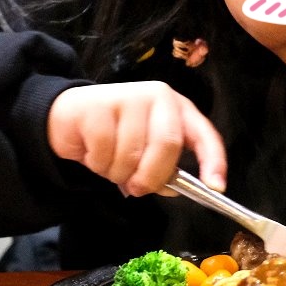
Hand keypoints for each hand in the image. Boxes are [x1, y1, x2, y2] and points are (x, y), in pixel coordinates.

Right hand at [47, 82, 227, 195]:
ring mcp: (129, 97)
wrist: (69, 116)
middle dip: (153, 175)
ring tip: (109, 163)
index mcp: (177, 109)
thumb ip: (163, 169)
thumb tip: (171, 188)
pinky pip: (104, 151)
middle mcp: (158, 97)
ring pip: (132, 153)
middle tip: (138, 188)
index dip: (213, 161)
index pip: (204, 134)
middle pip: (167, 144)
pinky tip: (92, 152)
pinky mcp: (99, 105)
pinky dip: (98, 164)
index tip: (216, 187)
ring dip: (118, 172)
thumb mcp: (145, 152)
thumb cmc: (115, 136)